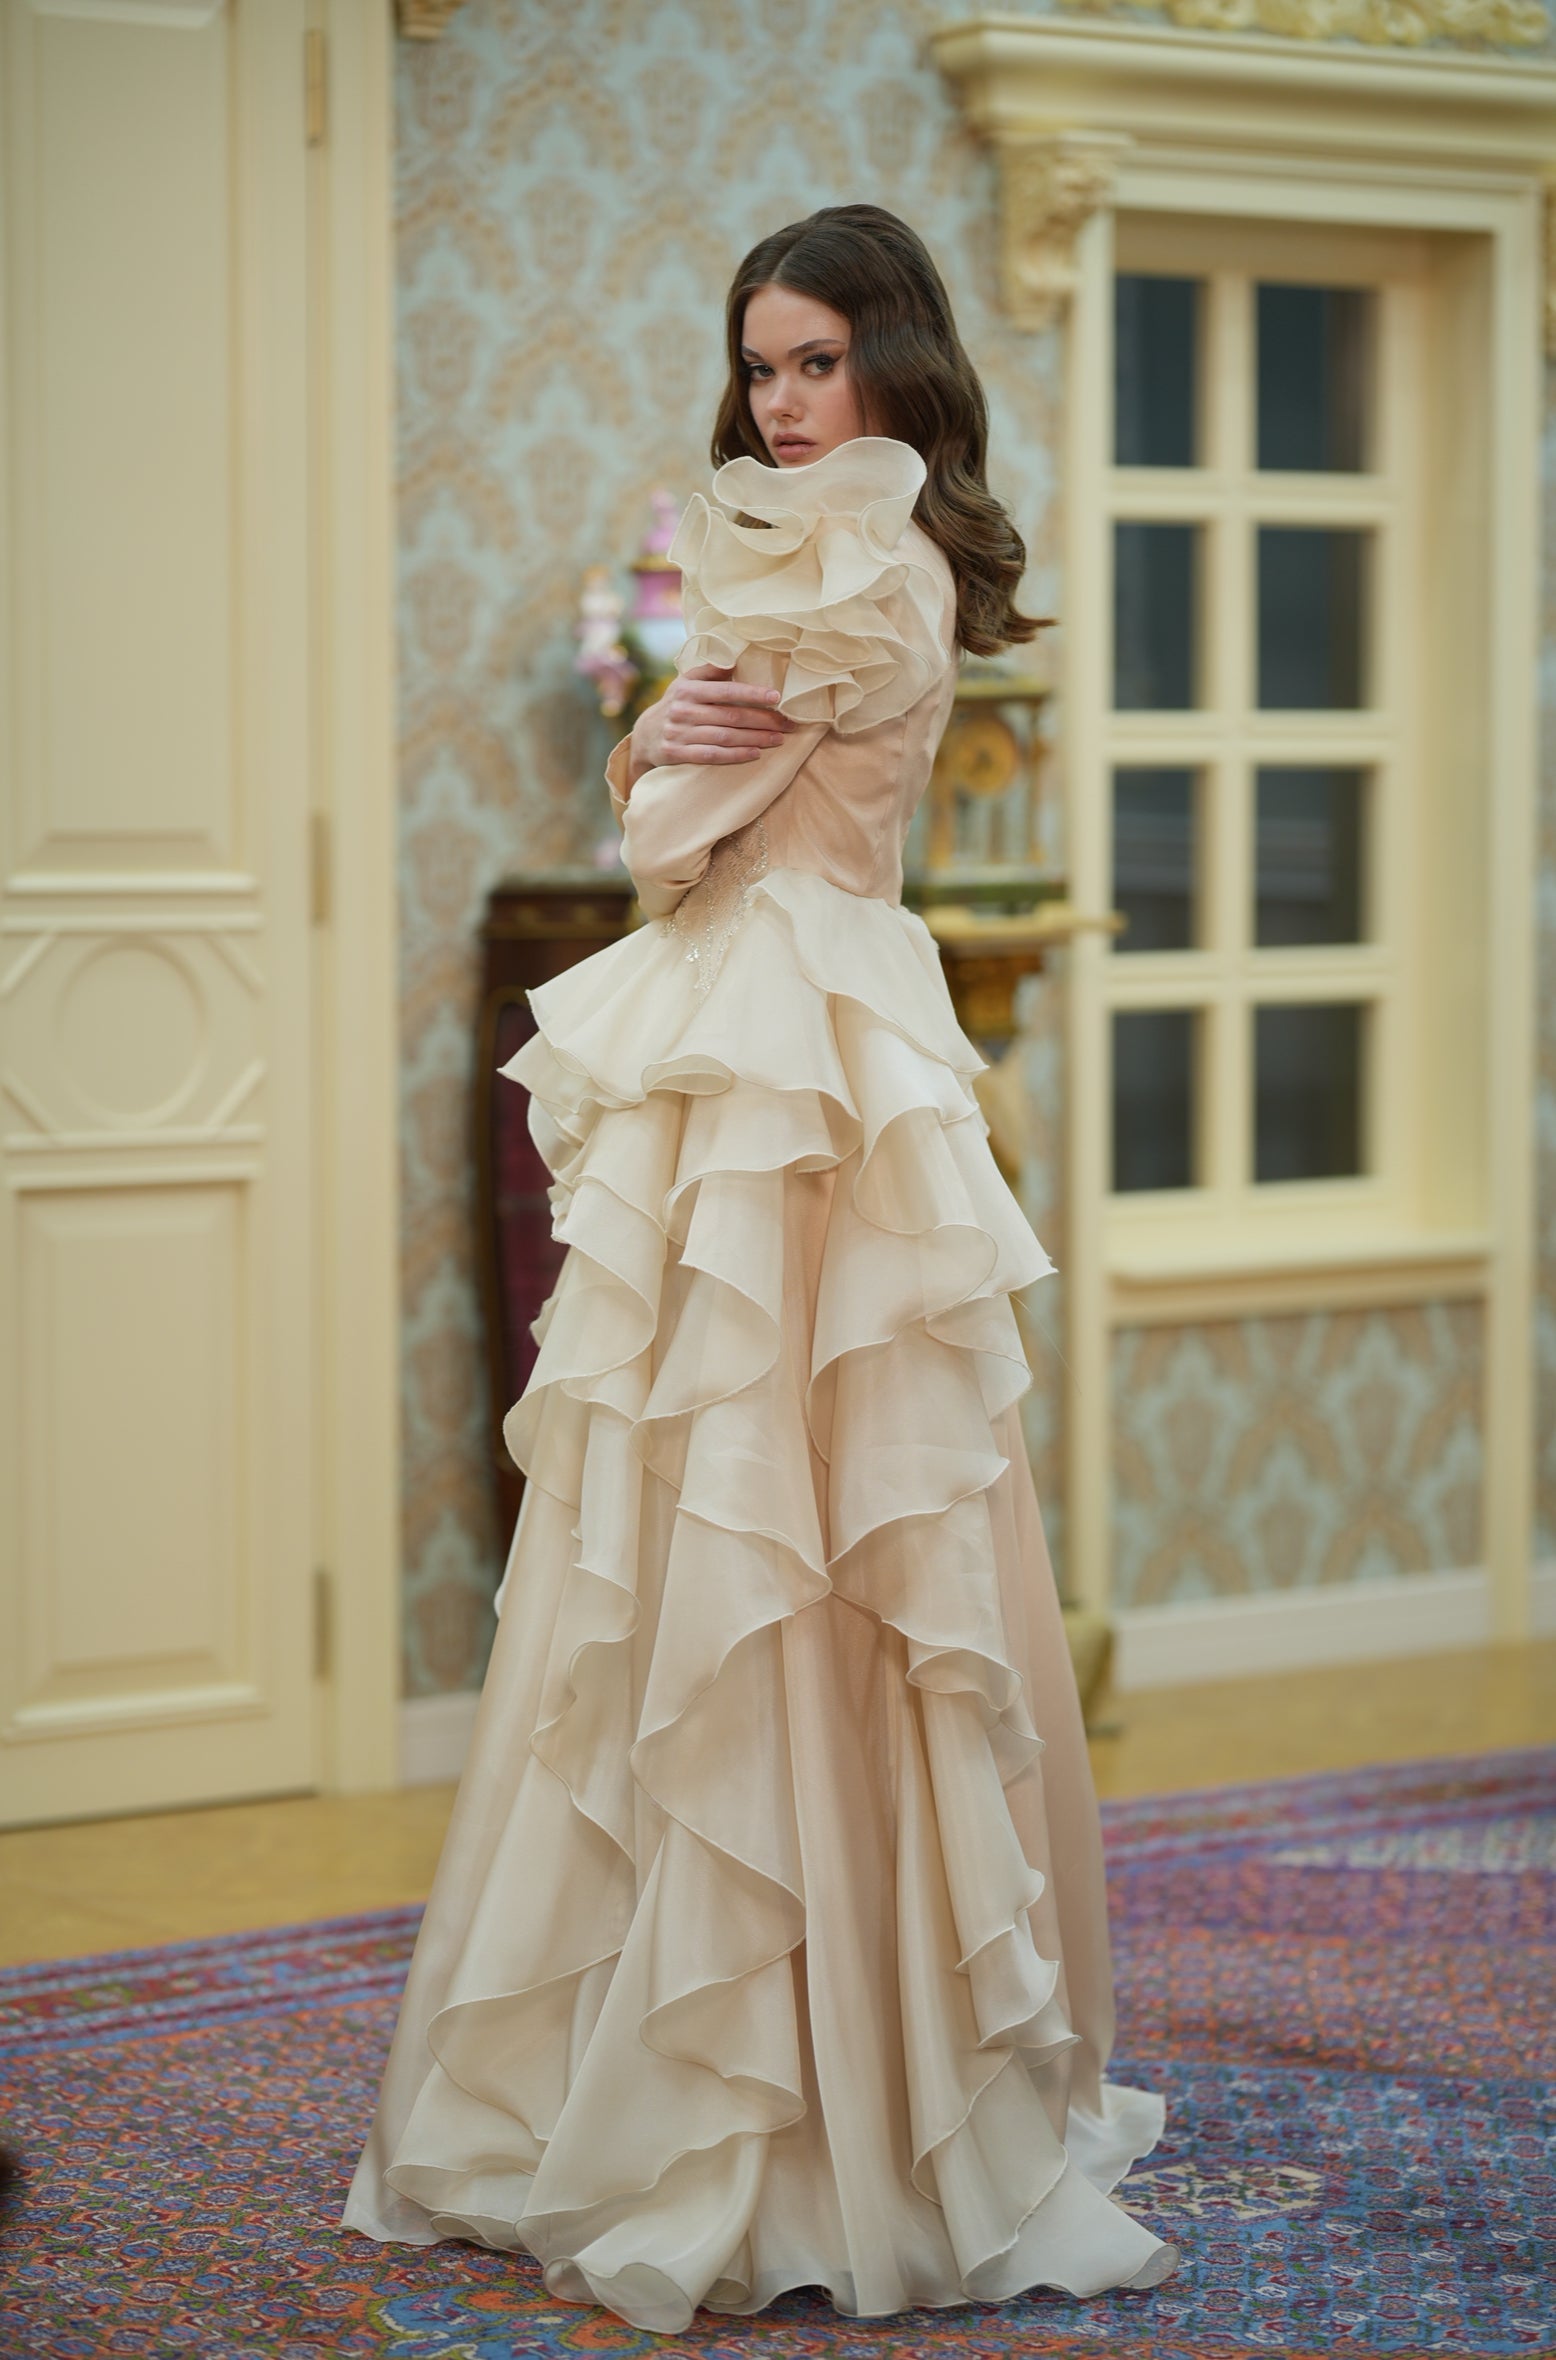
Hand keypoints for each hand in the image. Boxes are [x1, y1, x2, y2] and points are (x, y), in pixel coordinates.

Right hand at [631, 664, 791, 774]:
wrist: (644, 736)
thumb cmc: (675, 705)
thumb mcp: (684, 683)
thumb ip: (707, 672)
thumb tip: (734, 661)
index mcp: (688, 690)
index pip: (725, 691)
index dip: (752, 693)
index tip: (776, 697)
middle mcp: (683, 710)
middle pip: (730, 716)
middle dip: (762, 720)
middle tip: (788, 724)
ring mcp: (679, 733)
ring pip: (725, 737)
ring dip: (755, 738)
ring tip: (779, 739)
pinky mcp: (676, 754)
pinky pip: (711, 756)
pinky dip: (735, 756)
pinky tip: (756, 754)